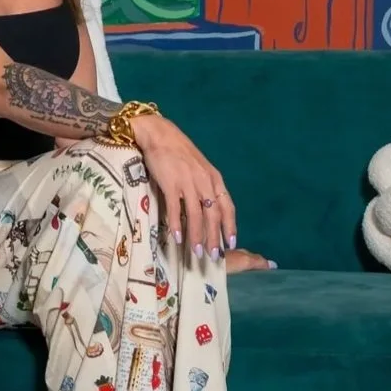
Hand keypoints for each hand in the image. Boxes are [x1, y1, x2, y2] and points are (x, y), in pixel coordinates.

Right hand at [133, 115, 237, 260]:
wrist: (159, 134)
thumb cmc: (179, 152)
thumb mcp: (200, 168)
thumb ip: (206, 186)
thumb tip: (210, 210)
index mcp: (214, 178)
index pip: (227, 206)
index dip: (230, 226)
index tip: (231, 243)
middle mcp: (204, 181)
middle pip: (213, 215)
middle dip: (214, 238)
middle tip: (213, 256)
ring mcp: (188, 182)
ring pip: (196, 215)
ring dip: (197, 235)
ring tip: (197, 252)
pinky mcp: (170, 183)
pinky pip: (176, 208)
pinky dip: (177, 224)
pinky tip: (177, 237)